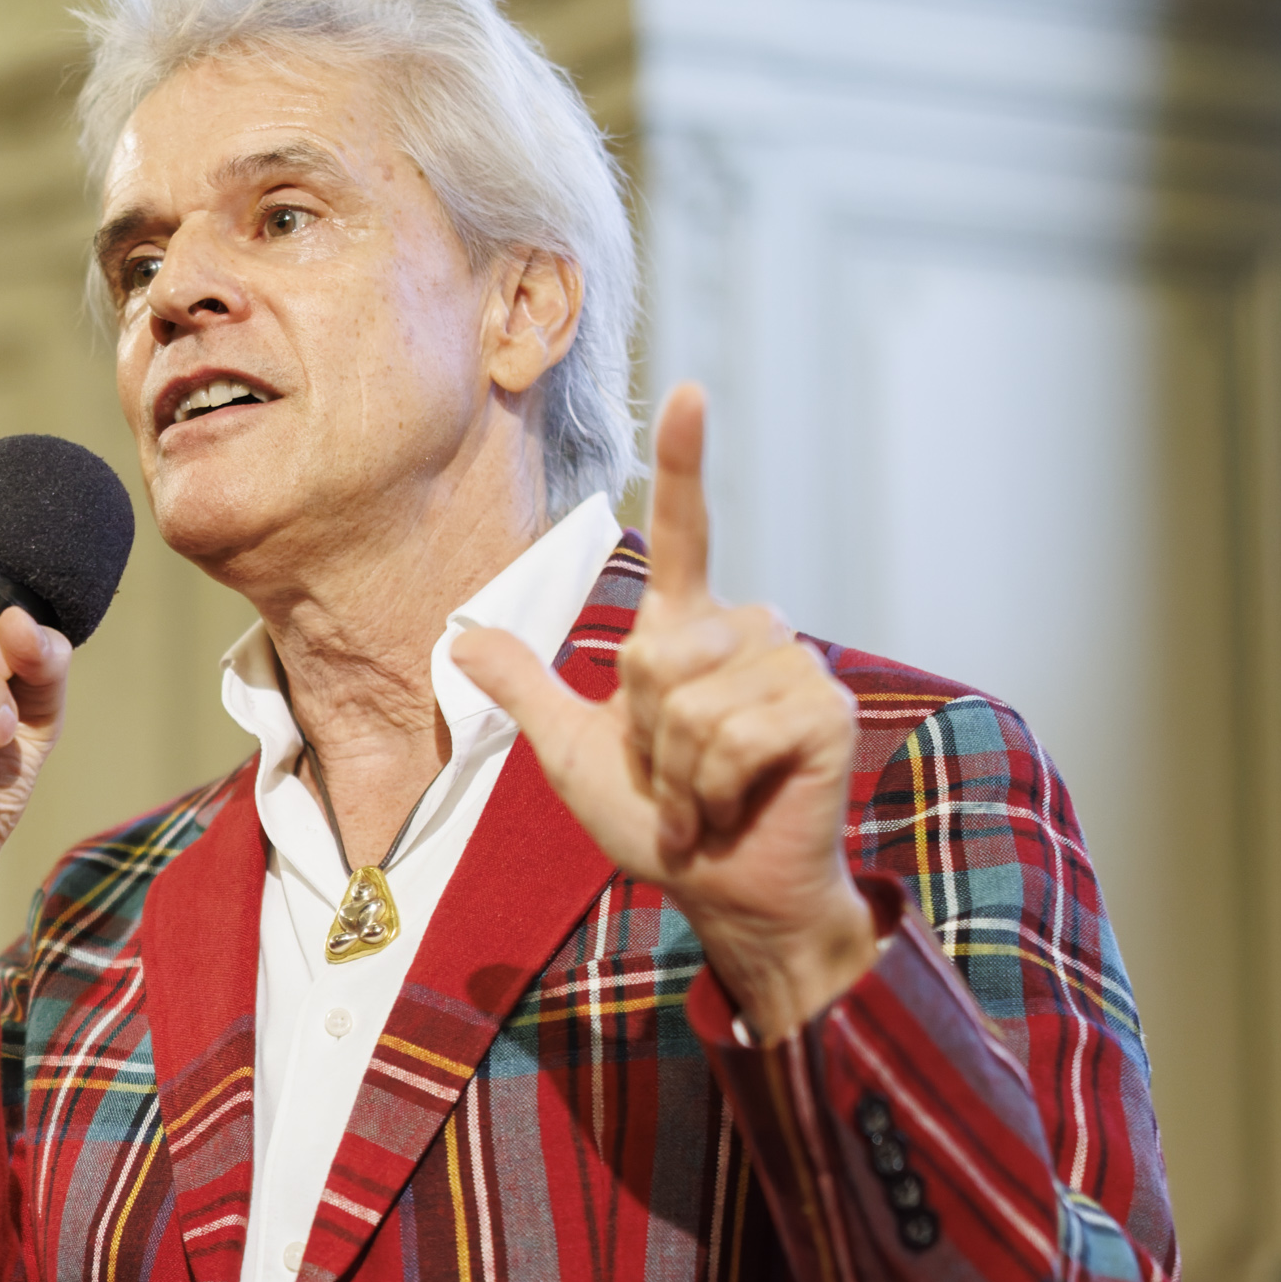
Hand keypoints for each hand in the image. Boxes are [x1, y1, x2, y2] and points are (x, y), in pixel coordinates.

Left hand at [453, 385, 877, 1042]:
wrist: (724, 890)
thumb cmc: (659, 824)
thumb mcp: (570, 753)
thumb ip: (527, 691)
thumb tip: (459, 638)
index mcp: (688, 633)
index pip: (683, 534)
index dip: (684, 465)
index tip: (687, 391)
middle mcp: (745, 633)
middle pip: (655, 654)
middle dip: (643, 737)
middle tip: (674, 778)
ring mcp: (791, 667)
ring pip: (690, 702)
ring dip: (678, 772)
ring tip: (706, 795)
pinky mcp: (821, 710)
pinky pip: (734, 734)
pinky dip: (714, 787)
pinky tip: (736, 804)